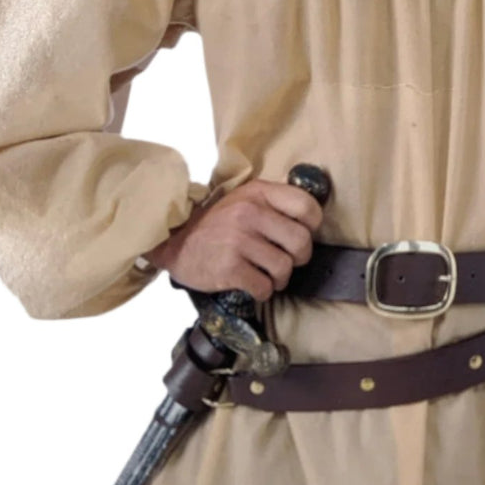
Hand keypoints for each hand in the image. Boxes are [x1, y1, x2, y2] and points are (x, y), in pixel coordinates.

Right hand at [142, 178, 324, 302]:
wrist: (173, 241)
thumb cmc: (215, 223)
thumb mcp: (243, 199)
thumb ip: (273, 203)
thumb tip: (311, 219)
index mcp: (258, 193)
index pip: (307, 206)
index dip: (312, 225)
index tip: (301, 234)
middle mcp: (250, 213)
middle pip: (301, 242)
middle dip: (299, 258)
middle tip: (286, 261)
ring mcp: (238, 240)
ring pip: (285, 268)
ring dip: (279, 279)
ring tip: (267, 276)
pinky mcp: (229, 268)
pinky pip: (264, 287)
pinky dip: (262, 291)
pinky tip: (253, 285)